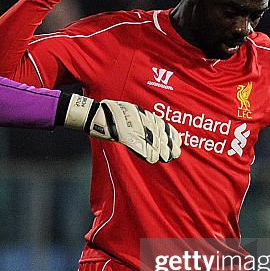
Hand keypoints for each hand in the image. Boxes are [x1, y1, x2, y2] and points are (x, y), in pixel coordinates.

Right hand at [64, 93, 180, 163]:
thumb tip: (148, 132)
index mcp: (138, 111)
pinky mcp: (121, 132)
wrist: (91, 114)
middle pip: (157, 131)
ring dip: (159, 150)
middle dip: (167, 143)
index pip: (158, 122)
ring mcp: (129, 124)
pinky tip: (152, 159)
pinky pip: (137, 144)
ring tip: (166, 158)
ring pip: (149, 139)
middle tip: (176, 153)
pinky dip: (146, 152)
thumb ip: (138, 120)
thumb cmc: (107, 115)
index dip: (169, 132)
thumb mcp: (126, 113)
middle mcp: (137, 116)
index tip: (178, 141)